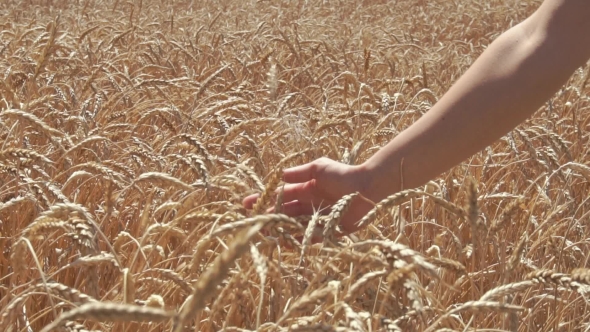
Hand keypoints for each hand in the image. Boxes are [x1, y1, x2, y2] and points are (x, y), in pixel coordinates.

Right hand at [242, 157, 374, 234]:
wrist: (367, 188)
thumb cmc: (343, 174)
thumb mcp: (318, 168)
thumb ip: (299, 173)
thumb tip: (279, 176)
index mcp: (308, 190)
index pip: (282, 196)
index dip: (265, 199)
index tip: (247, 203)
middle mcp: (311, 205)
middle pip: (285, 213)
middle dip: (269, 217)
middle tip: (252, 221)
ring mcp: (319, 219)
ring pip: (294, 226)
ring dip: (279, 229)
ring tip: (264, 231)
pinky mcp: (330, 231)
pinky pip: (310, 237)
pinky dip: (297, 238)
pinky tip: (284, 239)